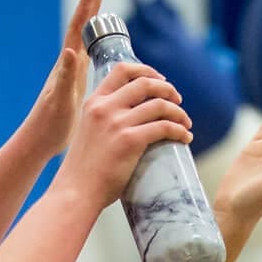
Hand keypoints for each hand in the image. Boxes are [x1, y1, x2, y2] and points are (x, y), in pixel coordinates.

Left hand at [20, 0, 103, 158]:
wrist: (39, 142)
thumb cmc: (49, 125)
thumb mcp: (60, 100)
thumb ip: (65, 76)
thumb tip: (70, 51)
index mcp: (67, 65)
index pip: (78, 27)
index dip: (88, 5)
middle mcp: (69, 64)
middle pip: (82, 26)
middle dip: (92, 4)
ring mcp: (72, 73)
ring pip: (86, 39)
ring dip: (94, 21)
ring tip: (102, 7)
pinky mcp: (76, 85)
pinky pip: (90, 57)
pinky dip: (96, 46)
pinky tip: (101, 46)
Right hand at [54, 61, 192, 209]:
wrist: (76, 191)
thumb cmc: (83, 170)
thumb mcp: (89, 132)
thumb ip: (105, 119)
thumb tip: (131, 118)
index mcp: (94, 102)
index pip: (122, 70)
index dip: (145, 70)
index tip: (159, 80)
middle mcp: (105, 107)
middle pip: (145, 83)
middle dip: (167, 88)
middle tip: (178, 99)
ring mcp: (117, 123)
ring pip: (159, 105)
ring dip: (178, 111)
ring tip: (185, 122)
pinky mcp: (130, 141)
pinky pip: (164, 127)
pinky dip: (179, 131)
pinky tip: (185, 137)